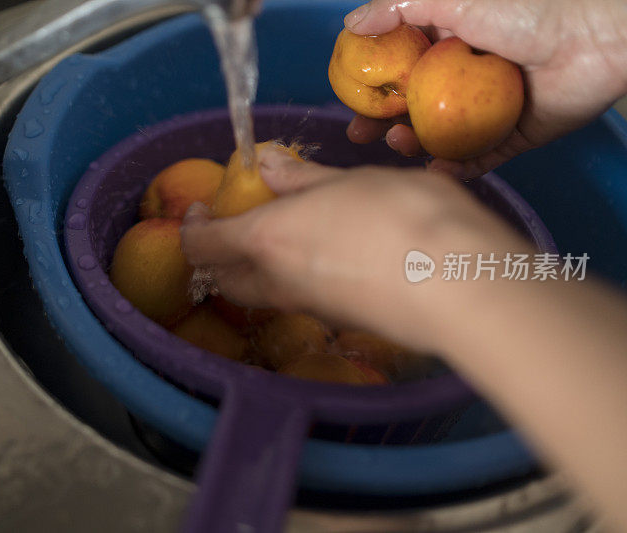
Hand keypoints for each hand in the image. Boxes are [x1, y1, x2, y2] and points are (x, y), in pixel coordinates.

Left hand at [180, 147, 531, 352]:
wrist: (460, 285)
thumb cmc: (402, 216)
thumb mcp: (350, 181)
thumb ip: (303, 179)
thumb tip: (266, 167)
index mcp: (266, 240)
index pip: (201, 245)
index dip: (191, 227)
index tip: (200, 207)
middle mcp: (278, 283)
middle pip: (225, 279)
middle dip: (218, 254)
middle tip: (235, 225)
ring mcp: (311, 308)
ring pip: (263, 293)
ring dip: (257, 267)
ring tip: (285, 233)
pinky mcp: (343, 321)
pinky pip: (302, 299)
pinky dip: (297, 277)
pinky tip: (329, 254)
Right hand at [344, 0, 626, 177]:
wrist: (594, 37)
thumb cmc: (530, 8)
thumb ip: (400, 7)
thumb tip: (352, 22)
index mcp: (450, 43)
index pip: (400, 68)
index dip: (371, 84)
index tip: (347, 97)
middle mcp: (464, 78)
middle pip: (412, 107)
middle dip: (382, 122)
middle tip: (360, 134)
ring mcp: (486, 110)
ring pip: (438, 136)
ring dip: (412, 144)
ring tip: (399, 143)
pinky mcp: (512, 136)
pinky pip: (477, 159)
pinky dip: (455, 168)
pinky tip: (435, 169)